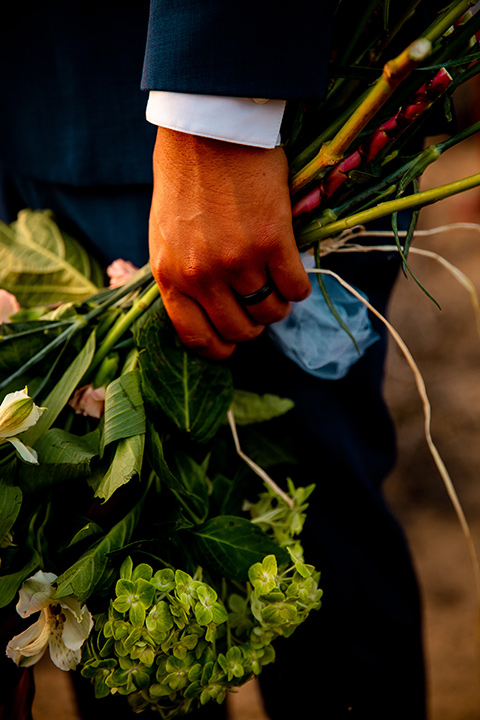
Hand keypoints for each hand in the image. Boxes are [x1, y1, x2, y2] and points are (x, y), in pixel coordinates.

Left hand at [149, 126, 310, 359]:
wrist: (209, 129)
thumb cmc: (185, 177)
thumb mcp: (165, 233)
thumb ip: (181, 274)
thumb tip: (207, 309)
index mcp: (169, 275)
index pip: (195, 337)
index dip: (218, 349)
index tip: (231, 344)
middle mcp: (201, 275)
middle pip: (240, 331)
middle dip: (253, 324)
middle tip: (258, 303)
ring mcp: (237, 261)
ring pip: (270, 313)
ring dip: (278, 304)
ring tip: (276, 283)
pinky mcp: (272, 242)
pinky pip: (296, 289)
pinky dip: (298, 286)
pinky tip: (292, 269)